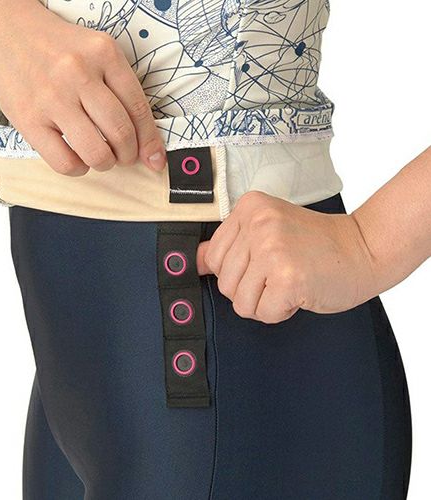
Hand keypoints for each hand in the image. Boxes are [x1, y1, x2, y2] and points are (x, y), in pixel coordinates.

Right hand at [0, 2, 165, 175]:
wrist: (5, 28)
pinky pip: (65, 162)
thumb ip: (121, 91)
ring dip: (106, 163)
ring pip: (96, 152)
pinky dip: (78, 169)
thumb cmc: (58, 48)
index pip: (139, 108)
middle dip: (128, 154)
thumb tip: (145, 143)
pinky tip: (77, 157)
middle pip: (121, 133)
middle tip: (123, 155)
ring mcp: (52, 97)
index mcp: (104, 53)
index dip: (150, 141)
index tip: (154, 158)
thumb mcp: (97, 53)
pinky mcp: (28, 119)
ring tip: (101, 156)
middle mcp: (79, 73)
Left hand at [196, 191, 377, 323]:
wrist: (364, 248)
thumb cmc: (316, 243)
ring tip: (289, 282)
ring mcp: (272, 250)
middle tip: (280, 274)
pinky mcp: (287, 278)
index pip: (214, 257)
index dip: (238, 271)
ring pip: (240, 301)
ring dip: (264, 302)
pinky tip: (298, 293)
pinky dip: (279, 311)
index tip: (263, 263)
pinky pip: (262, 313)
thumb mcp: (267, 232)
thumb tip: (195, 261)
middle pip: (225, 281)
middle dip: (251, 289)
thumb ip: (230, 245)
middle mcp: (258, 223)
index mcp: (250, 207)